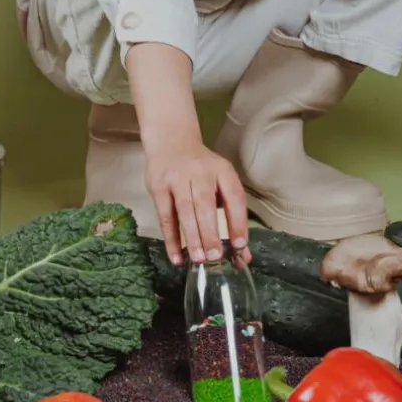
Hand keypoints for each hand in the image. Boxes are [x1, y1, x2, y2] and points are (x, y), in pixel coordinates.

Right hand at [145, 140, 250, 268]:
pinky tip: (177, 257)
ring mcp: (177, 178)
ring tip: (199, 259)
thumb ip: (231, 217)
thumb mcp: (220, 183)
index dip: (238, 221)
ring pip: (185, 210)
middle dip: (211, 232)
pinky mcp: (158, 186)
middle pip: (206, 204)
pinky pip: (165, 216)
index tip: (240, 245)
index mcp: (222, 170)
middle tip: (216, 257)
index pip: (234, 196)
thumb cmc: (202, 170)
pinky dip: (171, 239)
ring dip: (192, 237)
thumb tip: (242, 255)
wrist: (171, 142)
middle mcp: (200, 172)